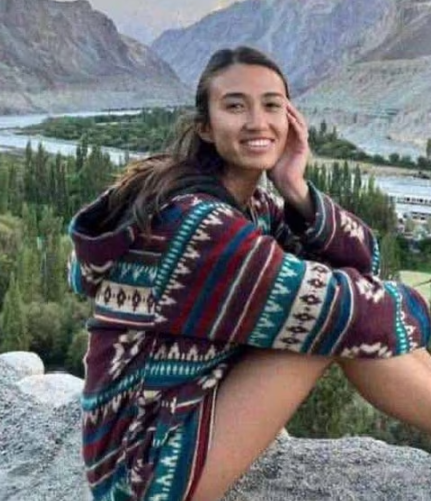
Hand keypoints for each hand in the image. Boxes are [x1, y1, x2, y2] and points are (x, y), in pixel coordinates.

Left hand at [268, 100, 312, 219]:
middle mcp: (297, 138)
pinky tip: (290, 118)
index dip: (282, 110)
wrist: (285, 184)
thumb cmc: (275, 171)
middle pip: (295, 118)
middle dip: (289, 107)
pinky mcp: (303, 148)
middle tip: (281, 96)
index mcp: (289, 138)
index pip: (287, 119)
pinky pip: (301, 133)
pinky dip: (296, 125)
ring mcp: (301, 143)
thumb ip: (262, 143)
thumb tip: (247, 136)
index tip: (272, 100)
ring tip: (286, 103)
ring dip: (293, 112)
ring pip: (300, 122)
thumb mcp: (267, 152)